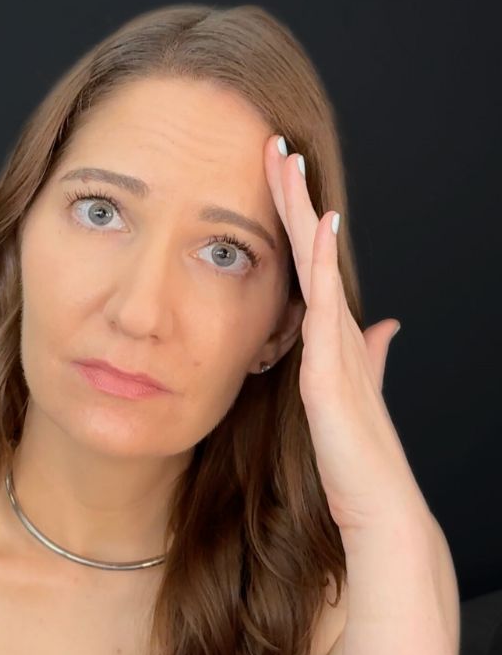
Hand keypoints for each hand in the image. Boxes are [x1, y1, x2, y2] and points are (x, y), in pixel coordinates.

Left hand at [263, 134, 426, 534]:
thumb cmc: (353, 460)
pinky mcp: (332, 369)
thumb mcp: (346, 397)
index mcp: (329, 336)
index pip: (303, 263)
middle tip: (274, 145)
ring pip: (317, 263)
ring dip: (303, 212)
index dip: (289, 220)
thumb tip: (384, 327)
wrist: (374, 508)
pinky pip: (325, 305)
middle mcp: (336, 330)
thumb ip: (364, 360)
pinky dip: (320, 265)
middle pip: (310, 249)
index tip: (270, 176)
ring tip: (288, 164)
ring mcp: (336, 345)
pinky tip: (318, 225)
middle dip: (292, 197)